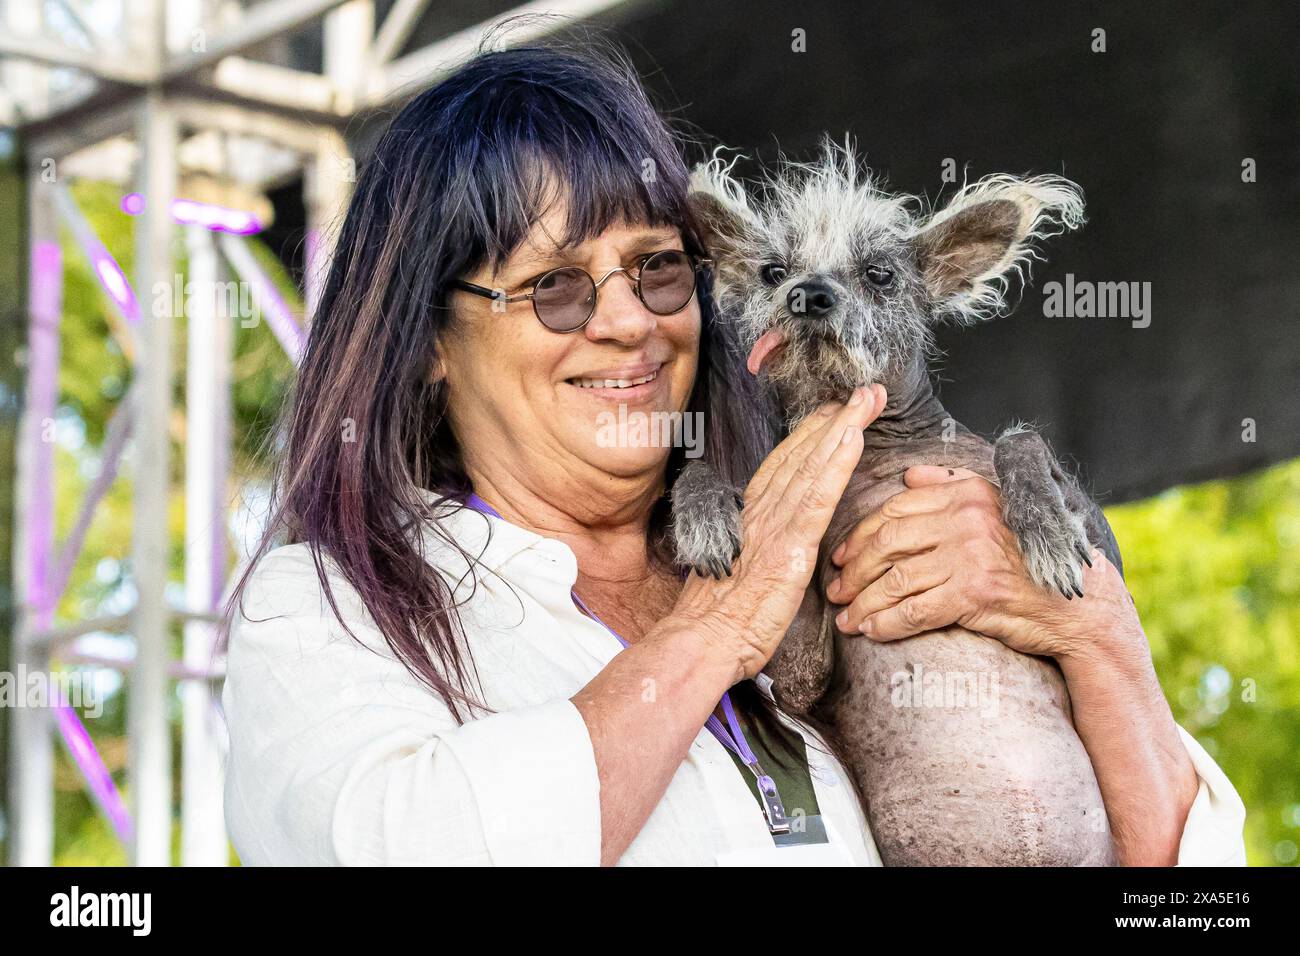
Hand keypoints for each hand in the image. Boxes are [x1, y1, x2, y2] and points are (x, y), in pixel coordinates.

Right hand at [670, 385, 887, 679]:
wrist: (704, 640)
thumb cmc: (720, 618)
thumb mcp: (741, 572)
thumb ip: (758, 549)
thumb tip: (769, 544)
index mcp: (754, 517)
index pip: (787, 465)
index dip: (813, 434)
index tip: (834, 410)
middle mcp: (763, 512)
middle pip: (804, 455)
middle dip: (836, 418)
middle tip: (864, 390)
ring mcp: (776, 526)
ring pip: (813, 465)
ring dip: (843, 427)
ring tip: (867, 399)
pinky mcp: (789, 547)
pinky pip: (817, 498)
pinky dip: (836, 463)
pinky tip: (852, 437)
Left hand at [825, 465, 1140, 660]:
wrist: (1082, 606)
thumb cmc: (1038, 560)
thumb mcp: (1001, 509)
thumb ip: (953, 485)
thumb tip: (910, 474)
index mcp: (968, 493)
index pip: (896, 509)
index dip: (861, 534)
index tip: (842, 555)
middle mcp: (966, 518)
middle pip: (887, 541)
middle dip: (854, 569)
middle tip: (836, 589)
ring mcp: (969, 555)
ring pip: (895, 578)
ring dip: (863, 601)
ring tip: (847, 618)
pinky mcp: (973, 593)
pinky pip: (914, 610)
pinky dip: (886, 623)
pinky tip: (871, 632)